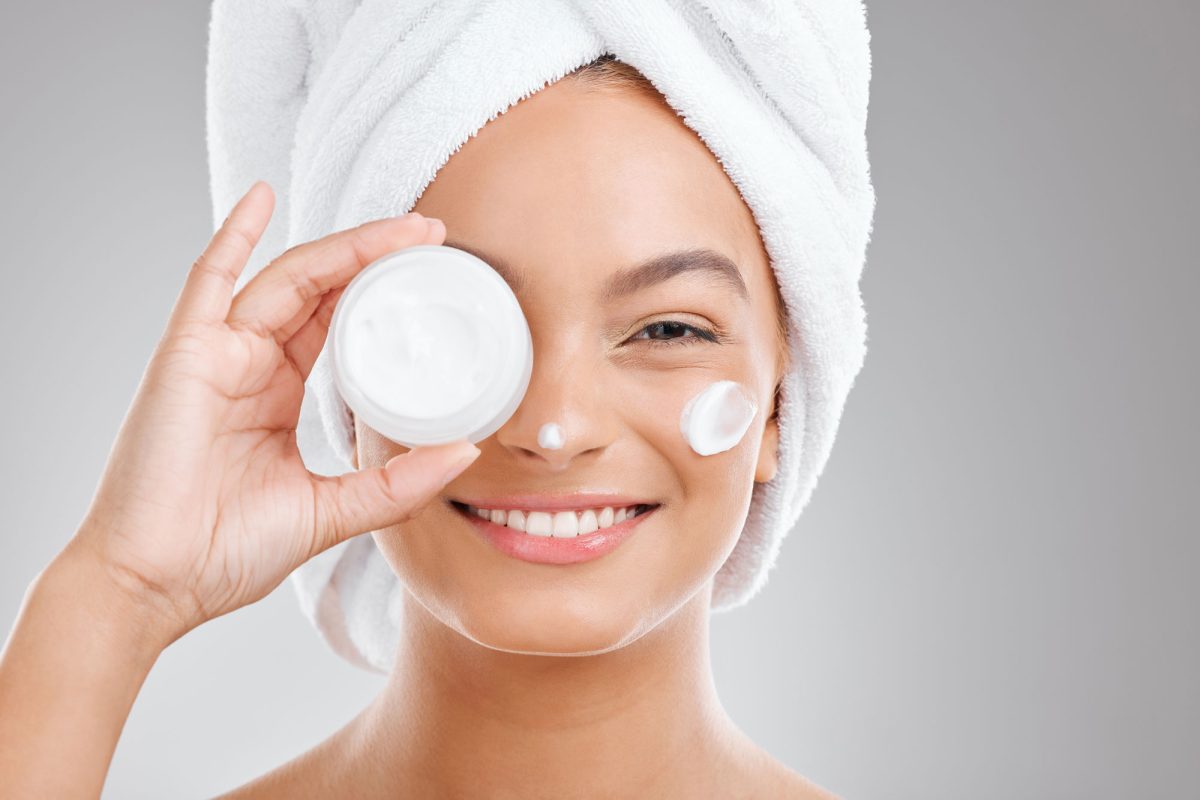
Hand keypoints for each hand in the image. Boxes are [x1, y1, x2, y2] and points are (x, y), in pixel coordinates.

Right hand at [68, 182, 479, 644]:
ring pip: (288, 279)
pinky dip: (234, 235)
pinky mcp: (185, 354)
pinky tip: (262, 197)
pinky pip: (209, 280)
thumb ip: (397, 483)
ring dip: (345, 247)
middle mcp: (250, 367)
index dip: (381, 296)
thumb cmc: (226, 553)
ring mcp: (217, 355)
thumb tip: (467, 451)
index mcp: (278, 397)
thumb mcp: (333, 511)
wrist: (156, 585)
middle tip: (434, 236)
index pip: (338, 326)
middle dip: (377, 259)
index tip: (435, 277)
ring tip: (403, 226)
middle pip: (321, 292)